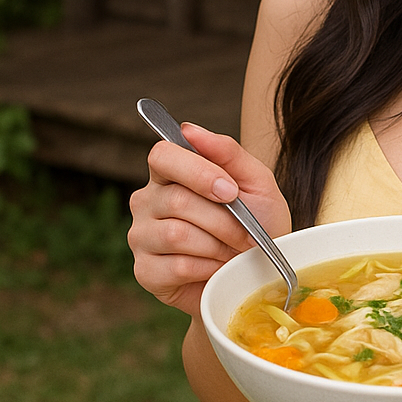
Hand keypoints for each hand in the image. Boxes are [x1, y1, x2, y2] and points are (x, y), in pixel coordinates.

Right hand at [128, 123, 291, 317]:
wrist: (259, 270)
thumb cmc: (258, 220)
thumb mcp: (256, 181)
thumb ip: (227, 151)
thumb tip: (189, 129)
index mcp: (170, 172)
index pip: (162, 155)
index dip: (198, 172)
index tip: (231, 191)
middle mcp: (148, 200)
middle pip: (177, 199)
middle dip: (224, 219)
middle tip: (246, 232)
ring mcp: (142, 236)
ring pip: (176, 234)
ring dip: (218, 244)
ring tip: (233, 249)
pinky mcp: (145, 272)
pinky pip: (176, 266)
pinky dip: (208, 268)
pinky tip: (217, 268)